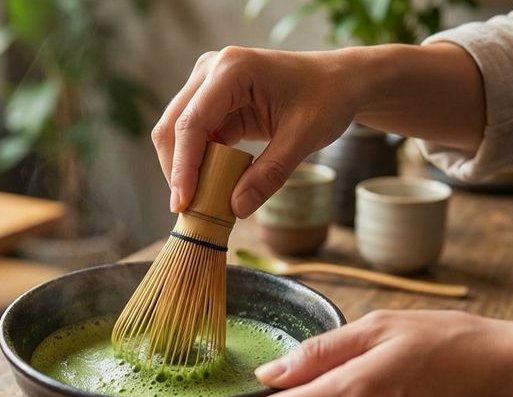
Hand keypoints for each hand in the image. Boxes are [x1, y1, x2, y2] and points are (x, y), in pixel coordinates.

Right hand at [153, 47, 359, 216]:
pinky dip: (198, 163)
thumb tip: (236, 208)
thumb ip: (270, 174)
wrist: (339, 82)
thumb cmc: (327, 98)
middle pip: (174, 126)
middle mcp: (212, 70)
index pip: (192, 123)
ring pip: (177, 132)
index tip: (184, 203)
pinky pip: (195, 136)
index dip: (183, 166)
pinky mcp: (213, 101)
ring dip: (183, 168)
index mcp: (232, 69)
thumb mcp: (304, 138)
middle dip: (176, 169)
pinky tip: (209, 187)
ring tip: (197, 203)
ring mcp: (208, 84)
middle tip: (186, 210)